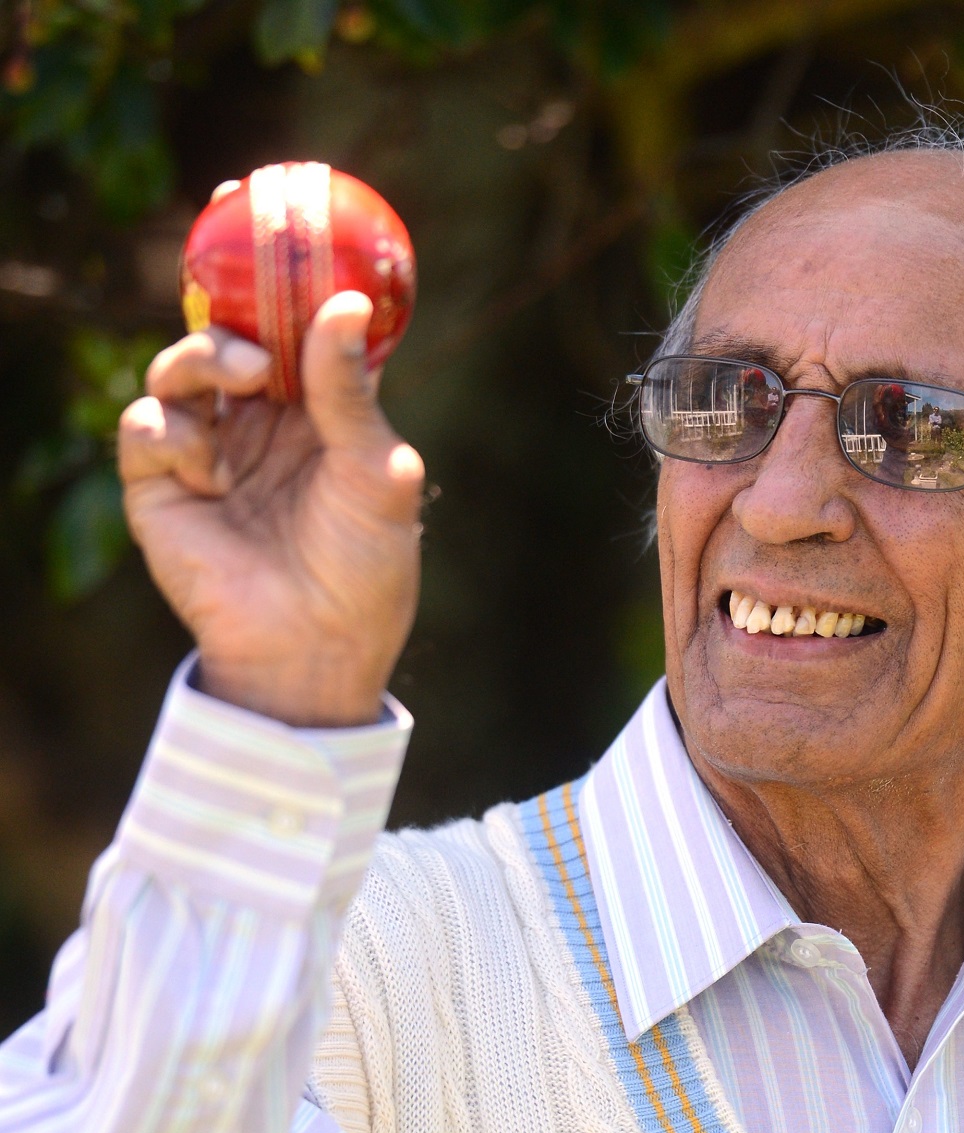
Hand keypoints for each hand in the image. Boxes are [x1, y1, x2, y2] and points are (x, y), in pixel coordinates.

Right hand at [118, 292, 424, 726]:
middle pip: (226, 335)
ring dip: (202, 359)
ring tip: (243, 381)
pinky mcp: (161, 487)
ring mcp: (209, 451)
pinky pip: (145, 428)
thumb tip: (344, 301)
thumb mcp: (377, 472)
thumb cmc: (366, 566)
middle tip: (250, 312)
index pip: (292, 329)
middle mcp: (261, 423)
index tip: (260, 211)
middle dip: (224, 305)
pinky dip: (174, 437)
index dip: (275, 277)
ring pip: (178, 368)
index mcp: (319, 413)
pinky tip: (212, 476)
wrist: (318, 647)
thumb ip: (349, 391)